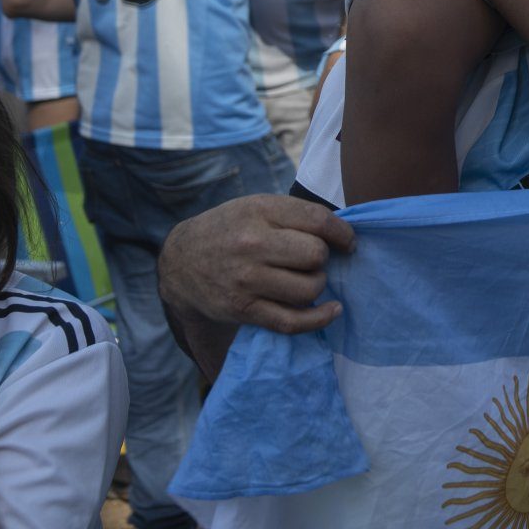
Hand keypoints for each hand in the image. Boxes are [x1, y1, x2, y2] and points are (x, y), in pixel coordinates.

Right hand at [160, 195, 355, 335]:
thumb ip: (294, 214)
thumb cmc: (230, 229)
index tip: (347, 242)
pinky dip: (319, 319)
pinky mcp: (243, 309)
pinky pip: (292, 321)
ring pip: (309, 288)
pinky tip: (331, 310)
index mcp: (259, 211)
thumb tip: (341, 233)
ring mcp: (246, 279)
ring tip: (306, 279)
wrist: (181, 262)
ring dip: (316, 285)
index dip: (342, 233)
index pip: (318, 220)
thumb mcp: (256, 206)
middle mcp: (252, 244)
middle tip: (312, 259)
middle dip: (322, 258)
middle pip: (316, 255)